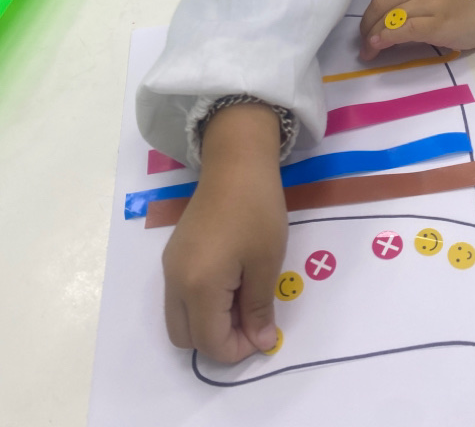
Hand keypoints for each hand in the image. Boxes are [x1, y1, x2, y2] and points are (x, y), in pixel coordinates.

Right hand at [162, 104, 286, 363]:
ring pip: (180, 319)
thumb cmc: (256, 210)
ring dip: (209, 323)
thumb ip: (258, 308)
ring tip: (245, 299)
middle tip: (253, 320)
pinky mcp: (173, 254)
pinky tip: (232, 282)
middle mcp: (174, 282)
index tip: (265, 334)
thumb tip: (261, 342)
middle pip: (186, 338)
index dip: (238, 350)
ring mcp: (170, 267)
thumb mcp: (266, 262)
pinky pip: (180, 296)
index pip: (210, 343)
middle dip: (219, 340)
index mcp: (197, 286)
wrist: (236, 162)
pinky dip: (202, 304)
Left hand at [359, 0, 474, 60]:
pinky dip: (387, 38)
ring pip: (390, 16)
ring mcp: (430, 1)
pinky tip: (379, 46)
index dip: (369, 13)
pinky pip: (404, 29)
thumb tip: (382, 23)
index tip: (365, 30)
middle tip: (363, 45)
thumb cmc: (467, 5)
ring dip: (373, 36)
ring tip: (368, 51)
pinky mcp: (437, 22)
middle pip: (382, 3)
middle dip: (367, 26)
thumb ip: (410, 0)